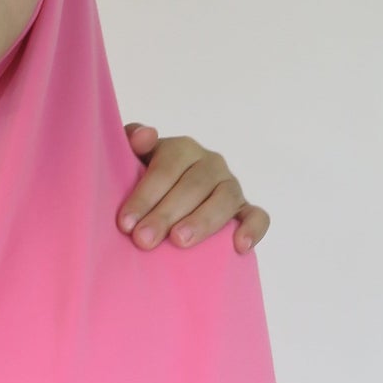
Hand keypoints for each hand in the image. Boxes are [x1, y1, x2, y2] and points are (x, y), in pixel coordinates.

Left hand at [119, 124, 270, 253]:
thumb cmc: (144, 183)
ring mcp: (230, 186)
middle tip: (144, 240)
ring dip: (203, 221)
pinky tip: (240, 246)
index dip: (145, 195)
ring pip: (225, 200)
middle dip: (166, 214)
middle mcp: (210, 164)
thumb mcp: (132, 160)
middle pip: (193, 186)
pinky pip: (257, 216)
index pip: (166, 167)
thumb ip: (131, 142)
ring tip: (180, 242)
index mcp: (182, 149)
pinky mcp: (245, 209)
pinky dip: (253, 229)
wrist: (167, 200)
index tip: (126, 224)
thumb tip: (144, 135)